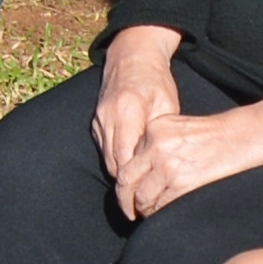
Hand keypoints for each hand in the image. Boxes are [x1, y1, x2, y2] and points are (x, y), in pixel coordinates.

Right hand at [90, 24, 184, 186]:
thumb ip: (159, 135)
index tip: (148, 198)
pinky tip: (130, 173)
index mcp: (127, 111)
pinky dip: (116, 162)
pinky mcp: (95, 122)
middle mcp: (108, 117)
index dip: (136, 181)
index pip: (127, 157)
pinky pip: (104, 150)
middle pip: (114, 163)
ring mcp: (98, 120)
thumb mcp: (167, 106)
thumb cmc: (155, 81)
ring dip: (121, 176)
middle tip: (142, 206)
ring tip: (136, 195)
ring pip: (107, 159)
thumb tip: (161, 166)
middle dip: (127, 186)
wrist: (131, 57)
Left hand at [106, 83, 262, 224]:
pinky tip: (163, 214)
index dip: (126, 179)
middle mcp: (156, 146)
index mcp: (153, 129)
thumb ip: (154, 143)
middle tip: (129, 209)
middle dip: (125, 198)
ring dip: (143, 208)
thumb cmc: (212, 135)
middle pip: (127, 179)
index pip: (128, 160)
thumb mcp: (176, 127)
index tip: (127, 190)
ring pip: (141, 197)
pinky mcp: (181, 184)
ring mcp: (167, 166)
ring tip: (148, 213)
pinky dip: (158, 213)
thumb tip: (139, 169)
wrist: (240, 138)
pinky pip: (160, 206)